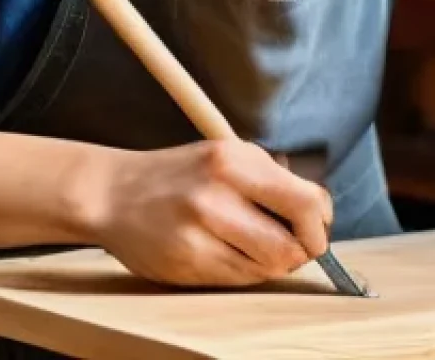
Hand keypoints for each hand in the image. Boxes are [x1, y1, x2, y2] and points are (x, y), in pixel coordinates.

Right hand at [82, 139, 332, 286]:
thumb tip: (317, 210)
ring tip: (260, 247)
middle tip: (296, 245)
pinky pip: (239, 280)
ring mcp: (200, 232)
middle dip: (302, 250)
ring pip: (268, 267)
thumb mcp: (225, 154)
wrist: (113, 194)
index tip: (318, 227)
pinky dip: (248, 272)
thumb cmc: (179, 173)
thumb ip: (269, 177)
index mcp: (233, 160)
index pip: (305, 201)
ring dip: (275, 264)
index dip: (320, 222)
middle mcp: (217, 195)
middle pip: (291, 244)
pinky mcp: (187, 263)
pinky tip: (234, 255)